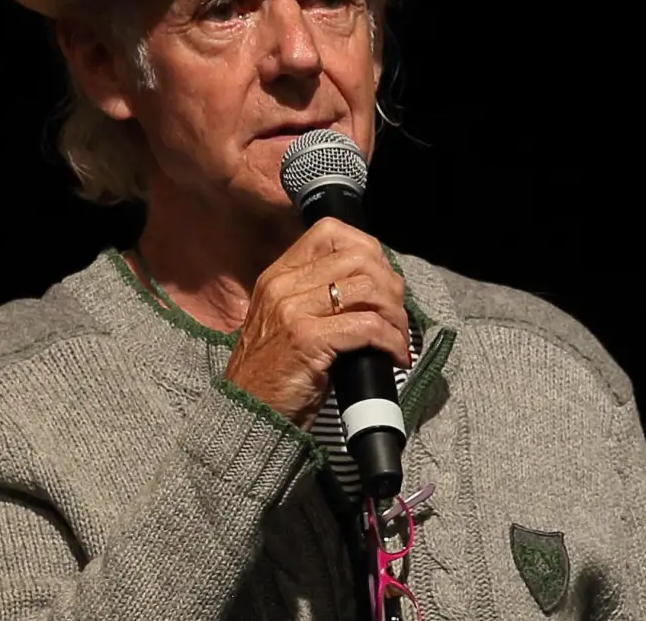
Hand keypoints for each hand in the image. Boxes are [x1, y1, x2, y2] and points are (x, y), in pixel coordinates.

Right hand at [225, 217, 411, 428]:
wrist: (248, 414)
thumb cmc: (276, 374)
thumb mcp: (289, 322)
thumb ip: (318, 296)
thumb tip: (375, 285)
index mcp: (279, 275)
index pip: (331, 232)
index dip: (368, 251)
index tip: (382, 282)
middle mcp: (283, 285)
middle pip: (359, 258)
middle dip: (390, 287)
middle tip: (396, 317)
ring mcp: (292, 310)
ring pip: (368, 289)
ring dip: (395, 316)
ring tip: (396, 338)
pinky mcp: (307, 339)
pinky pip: (367, 326)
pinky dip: (390, 340)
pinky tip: (393, 355)